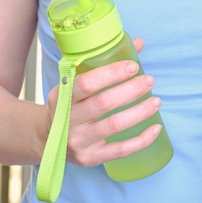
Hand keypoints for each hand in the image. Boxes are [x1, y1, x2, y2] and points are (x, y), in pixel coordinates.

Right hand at [45, 38, 162, 166]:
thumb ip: (104, 63)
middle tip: (149, 81)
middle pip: (104, 103)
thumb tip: (139, 44)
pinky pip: (120, 150)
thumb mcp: (76, 82)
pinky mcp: (91, 158)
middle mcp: (68, 120)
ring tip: (156, 101)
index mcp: (62, 97)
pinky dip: (142, 140)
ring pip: (114, 126)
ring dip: (140, 112)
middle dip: (131, 90)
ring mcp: (79, 141)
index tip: (133, 66)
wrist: (45, 137)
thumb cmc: (68, 104)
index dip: (112, 74)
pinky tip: (156, 128)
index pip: (86, 83)